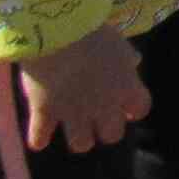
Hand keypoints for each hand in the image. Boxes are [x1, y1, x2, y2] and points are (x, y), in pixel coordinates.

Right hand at [17, 24, 148, 153]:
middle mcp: (104, 107)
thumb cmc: (93, 34)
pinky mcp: (44, 113)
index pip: (140, 110)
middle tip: (97, 120)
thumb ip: (127, 59)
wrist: (58, 34)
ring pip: (81, 144)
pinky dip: (38, 139)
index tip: (127, 109)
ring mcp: (74, 113)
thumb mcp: (119, 44)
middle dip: (106, 130)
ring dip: (79, 139)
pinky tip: (38, 139)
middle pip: (112, 135)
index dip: (133, 111)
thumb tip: (133, 63)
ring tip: (73, 129)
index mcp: (126, 88)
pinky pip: (39, 137)